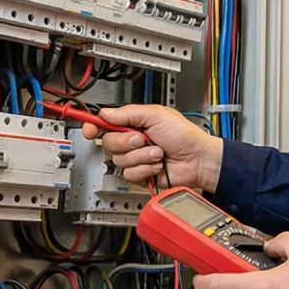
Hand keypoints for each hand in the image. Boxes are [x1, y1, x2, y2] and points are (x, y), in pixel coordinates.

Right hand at [83, 104, 222, 189]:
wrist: (197, 159)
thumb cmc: (184, 135)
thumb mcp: (156, 115)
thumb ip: (128, 113)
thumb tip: (105, 113)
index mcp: (134, 123)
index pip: (105, 123)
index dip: (93, 126)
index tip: (90, 129)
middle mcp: (132, 140)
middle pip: (109, 142)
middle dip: (126, 141)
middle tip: (143, 139)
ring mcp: (136, 158)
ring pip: (119, 160)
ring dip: (141, 156)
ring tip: (157, 152)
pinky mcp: (140, 174)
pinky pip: (129, 174)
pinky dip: (145, 169)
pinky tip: (157, 165)